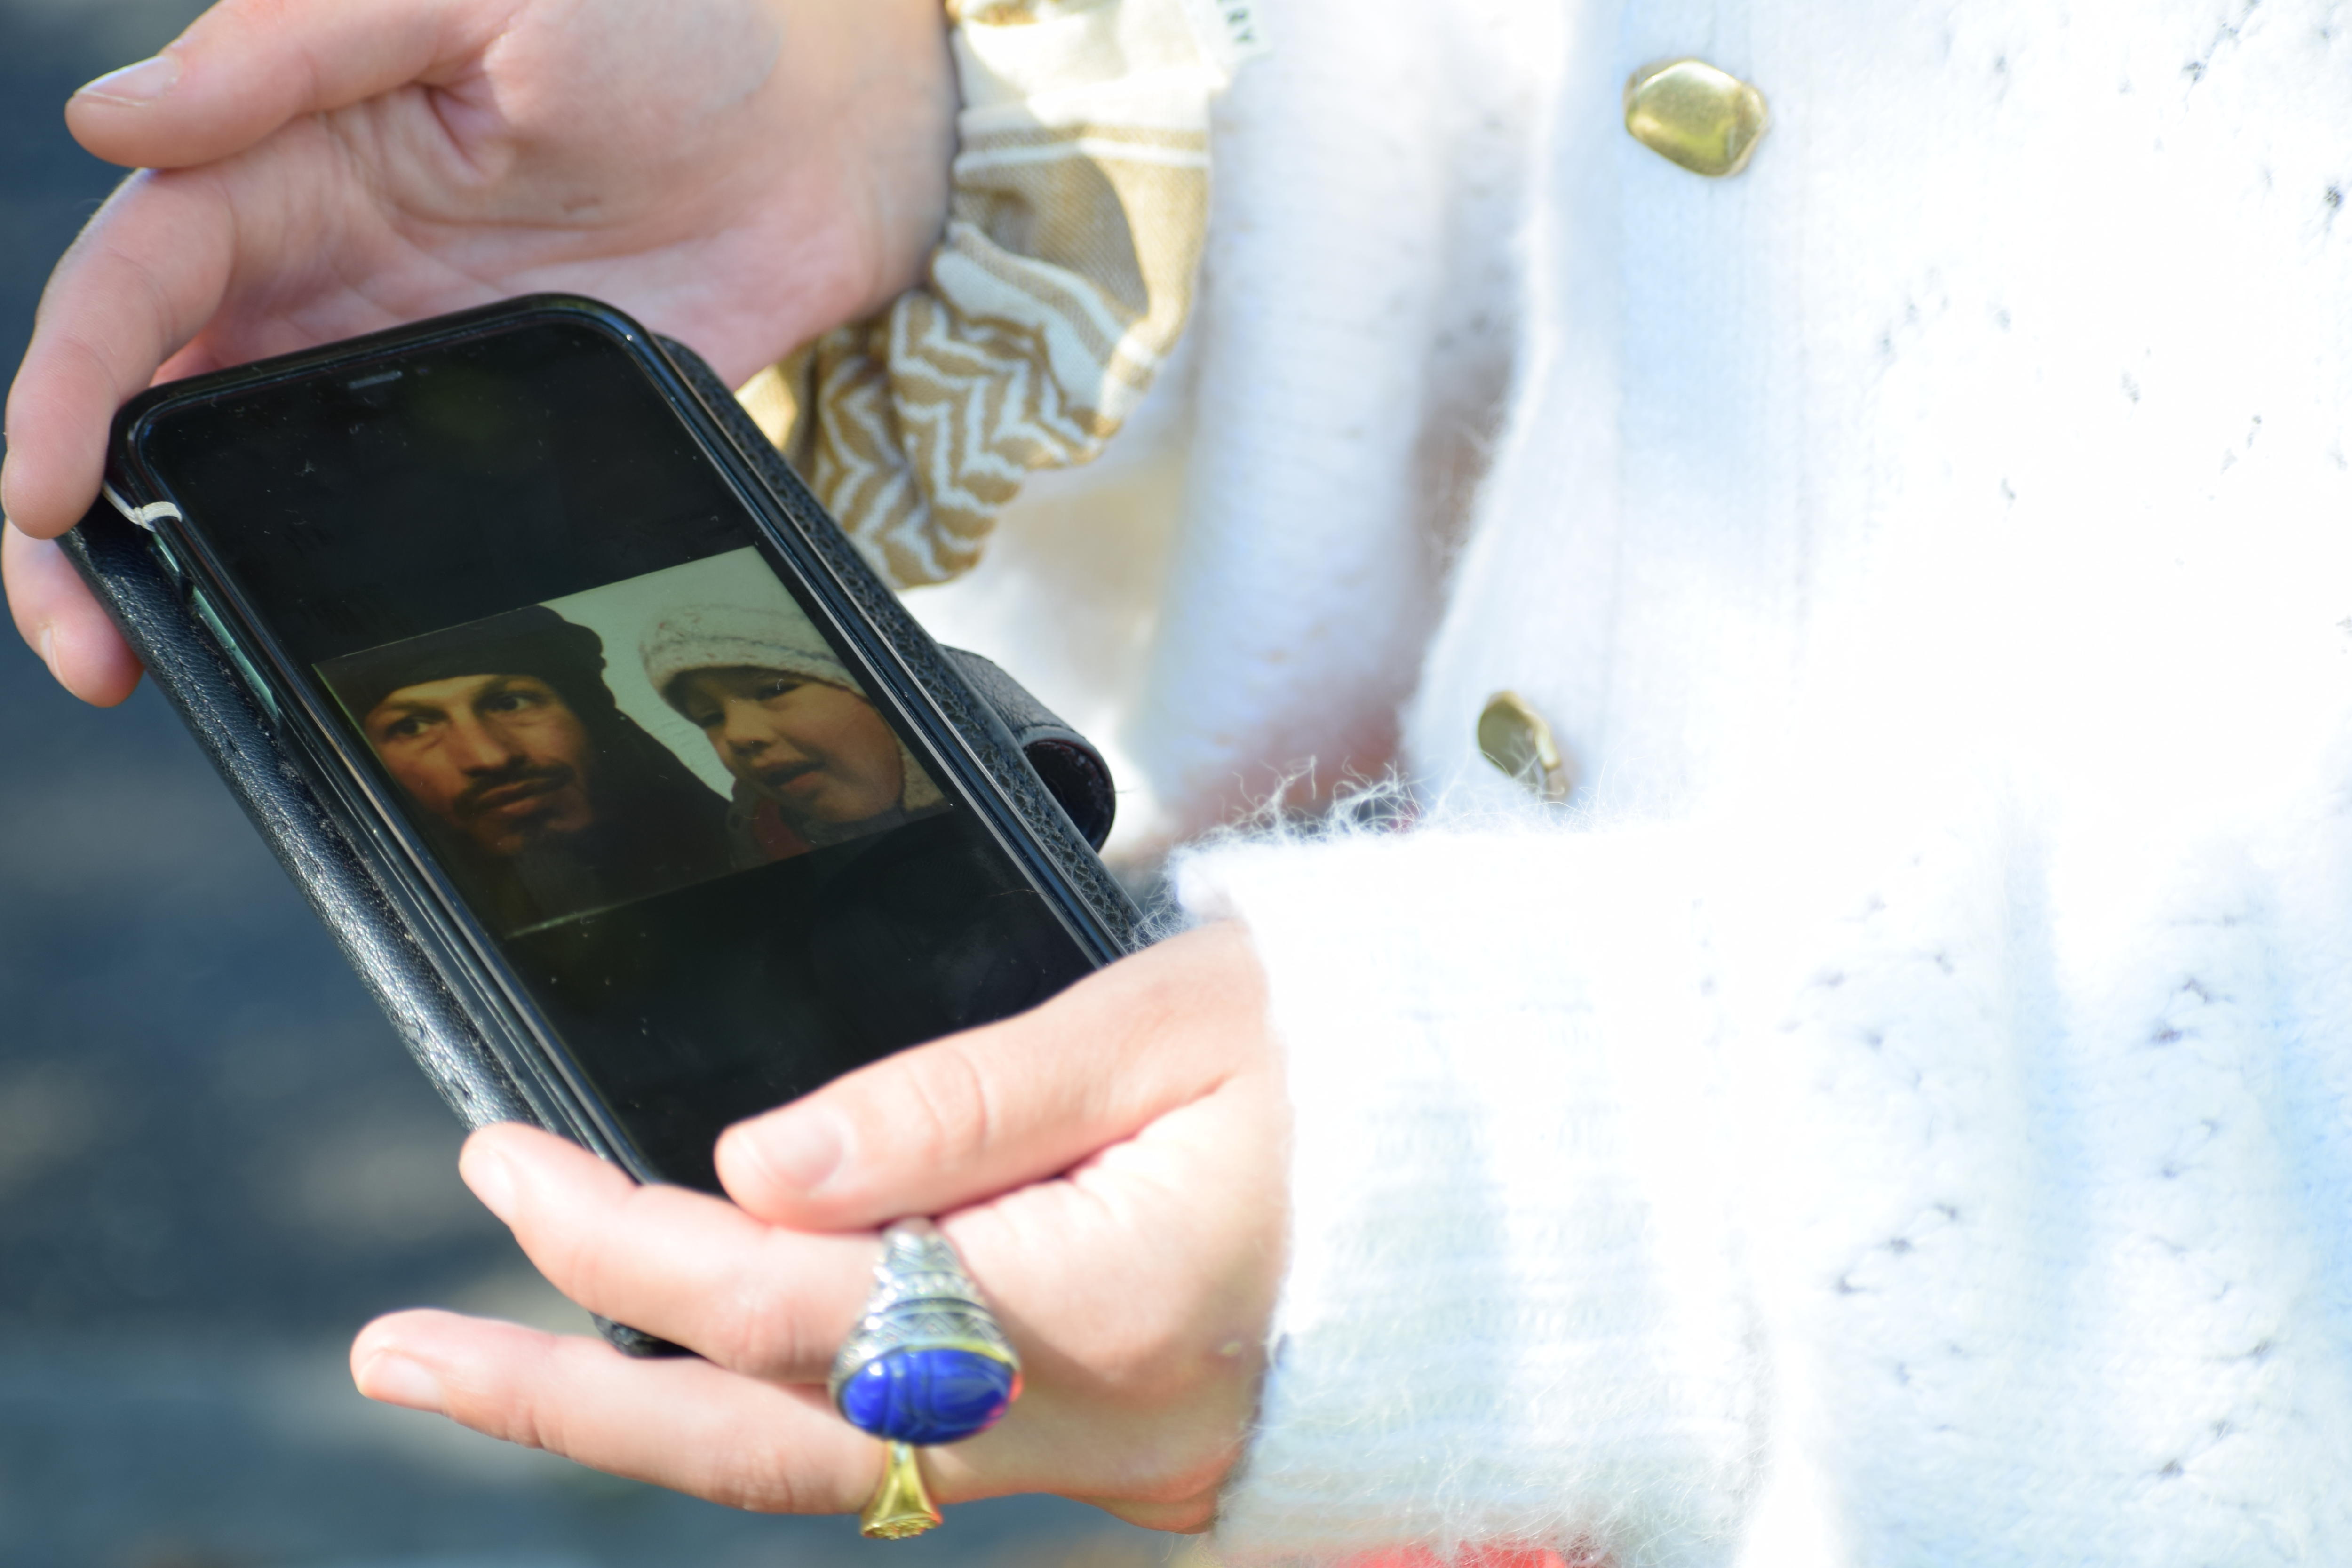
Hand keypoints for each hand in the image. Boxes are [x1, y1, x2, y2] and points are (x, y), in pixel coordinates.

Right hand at [2, 0, 953, 704]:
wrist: (833, 122)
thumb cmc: (658, 14)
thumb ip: (295, 47)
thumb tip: (116, 123)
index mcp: (280, 162)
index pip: (131, 286)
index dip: (67, 393)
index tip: (44, 496)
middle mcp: (320, 277)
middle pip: (152, 406)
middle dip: (82, 526)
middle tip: (84, 638)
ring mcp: (407, 368)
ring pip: (248, 481)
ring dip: (187, 574)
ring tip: (151, 665)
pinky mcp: (502, 434)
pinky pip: (401, 522)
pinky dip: (340, 587)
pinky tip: (315, 651)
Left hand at [348, 923, 1289, 1530]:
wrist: (1517, 1173)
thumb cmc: (1372, 1067)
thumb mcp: (1176, 1024)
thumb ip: (963, 1097)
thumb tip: (761, 1155)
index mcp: (1104, 1304)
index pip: (795, 1295)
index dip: (626, 1238)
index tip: (506, 1164)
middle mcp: (1089, 1420)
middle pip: (778, 1447)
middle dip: (570, 1408)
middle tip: (399, 1358)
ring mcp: (1100, 1459)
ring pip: (834, 1473)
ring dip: (656, 1420)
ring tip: (503, 1367)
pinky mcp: (1105, 1449)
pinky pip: (908, 1451)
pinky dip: (782, 1409)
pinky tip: (698, 1356)